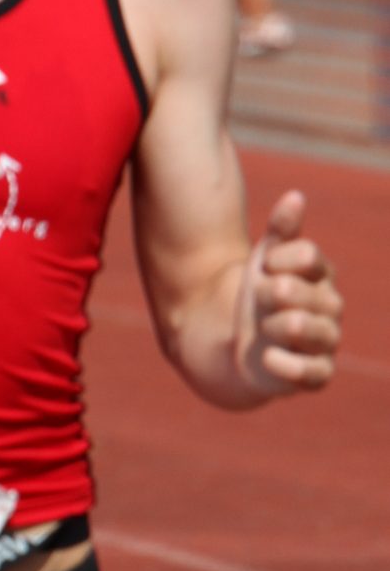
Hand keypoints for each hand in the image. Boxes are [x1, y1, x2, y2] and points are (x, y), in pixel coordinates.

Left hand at [235, 189, 341, 393]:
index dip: (275, 260)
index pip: (306, 256)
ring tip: (264, 327)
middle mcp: (331, 308)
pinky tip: (266, 356)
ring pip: (309, 330)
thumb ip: (280, 230)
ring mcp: (325, 342)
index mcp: (321, 276)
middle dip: (270, 295)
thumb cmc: (258, 296)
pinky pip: (313, 373)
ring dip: (278, 326)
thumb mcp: (264, 261)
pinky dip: (287, 365)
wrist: (240, 344)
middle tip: (261, 299)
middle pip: (302, 293)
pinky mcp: (316, 374)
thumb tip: (295, 195)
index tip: (261, 269)